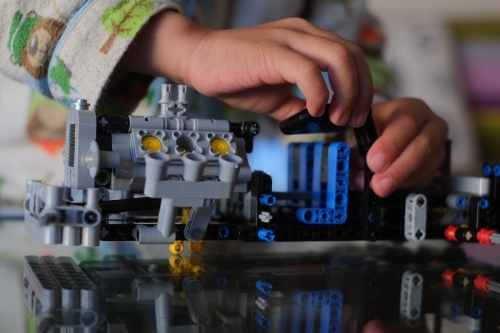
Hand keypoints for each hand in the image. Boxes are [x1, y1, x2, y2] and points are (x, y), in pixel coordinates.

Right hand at [120, 10, 372, 126]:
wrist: (199, 60)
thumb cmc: (235, 74)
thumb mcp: (277, 97)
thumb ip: (300, 105)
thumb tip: (321, 122)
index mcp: (306, 41)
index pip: (351, 58)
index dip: (361, 88)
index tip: (356, 114)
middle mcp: (303, 34)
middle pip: (353, 56)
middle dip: (361, 92)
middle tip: (351, 120)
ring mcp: (289, 39)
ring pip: (339, 57)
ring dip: (346, 93)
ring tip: (337, 117)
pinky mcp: (273, 52)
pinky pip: (308, 70)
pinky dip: (319, 93)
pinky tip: (314, 110)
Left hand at [354, 98, 447, 196]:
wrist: (388, 131)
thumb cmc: (375, 127)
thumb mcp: (362, 127)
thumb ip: (358, 145)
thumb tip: (357, 170)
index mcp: (411, 109)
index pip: (406, 124)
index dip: (390, 145)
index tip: (374, 162)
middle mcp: (431, 125)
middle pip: (423, 147)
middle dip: (399, 169)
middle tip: (379, 184)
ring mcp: (437, 147)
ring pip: (426, 167)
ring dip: (400, 181)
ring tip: (379, 188)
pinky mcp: (436, 166)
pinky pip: (425, 180)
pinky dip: (406, 186)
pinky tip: (391, 186)